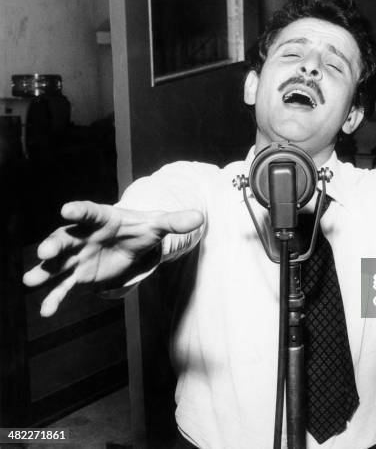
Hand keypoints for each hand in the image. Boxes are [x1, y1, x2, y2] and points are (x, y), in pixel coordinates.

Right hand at [23, 201, 203, 316]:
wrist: (131, 244)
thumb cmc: (140, 230)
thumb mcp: (158, 225)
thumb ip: (175, 221)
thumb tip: (200, 217)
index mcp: (102, 218)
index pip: (89, 212)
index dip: (79, 211)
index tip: (67, 209)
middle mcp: (83, 236)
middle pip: (65, 239)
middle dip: (54, 245)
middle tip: (45, 252)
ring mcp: (78, 258)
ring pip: (57, 264)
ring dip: (44, 272)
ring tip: (30, 281)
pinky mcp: (78, 277)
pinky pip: (63, 288)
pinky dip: (55, 298)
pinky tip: (47, 311)